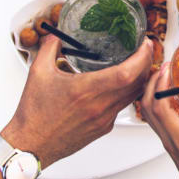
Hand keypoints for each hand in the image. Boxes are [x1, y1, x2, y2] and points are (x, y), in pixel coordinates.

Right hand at [1, 35, 153, 168]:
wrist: (31, 144)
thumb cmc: (34, 114)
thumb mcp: (38, 72)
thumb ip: (50, 47)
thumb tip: (57, 34)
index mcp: (86, 90)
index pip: (127, 73)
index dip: (142, 57)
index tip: (145, 44)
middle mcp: (99, 106)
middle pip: (137, 83)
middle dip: (146, 63)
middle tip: (145, 49)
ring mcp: (104, 119)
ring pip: (133, 96)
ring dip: (139, 78)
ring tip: (137, 63)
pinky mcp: (103, 128)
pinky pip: (122, 107)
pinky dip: (127, 92)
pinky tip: (119, 84)